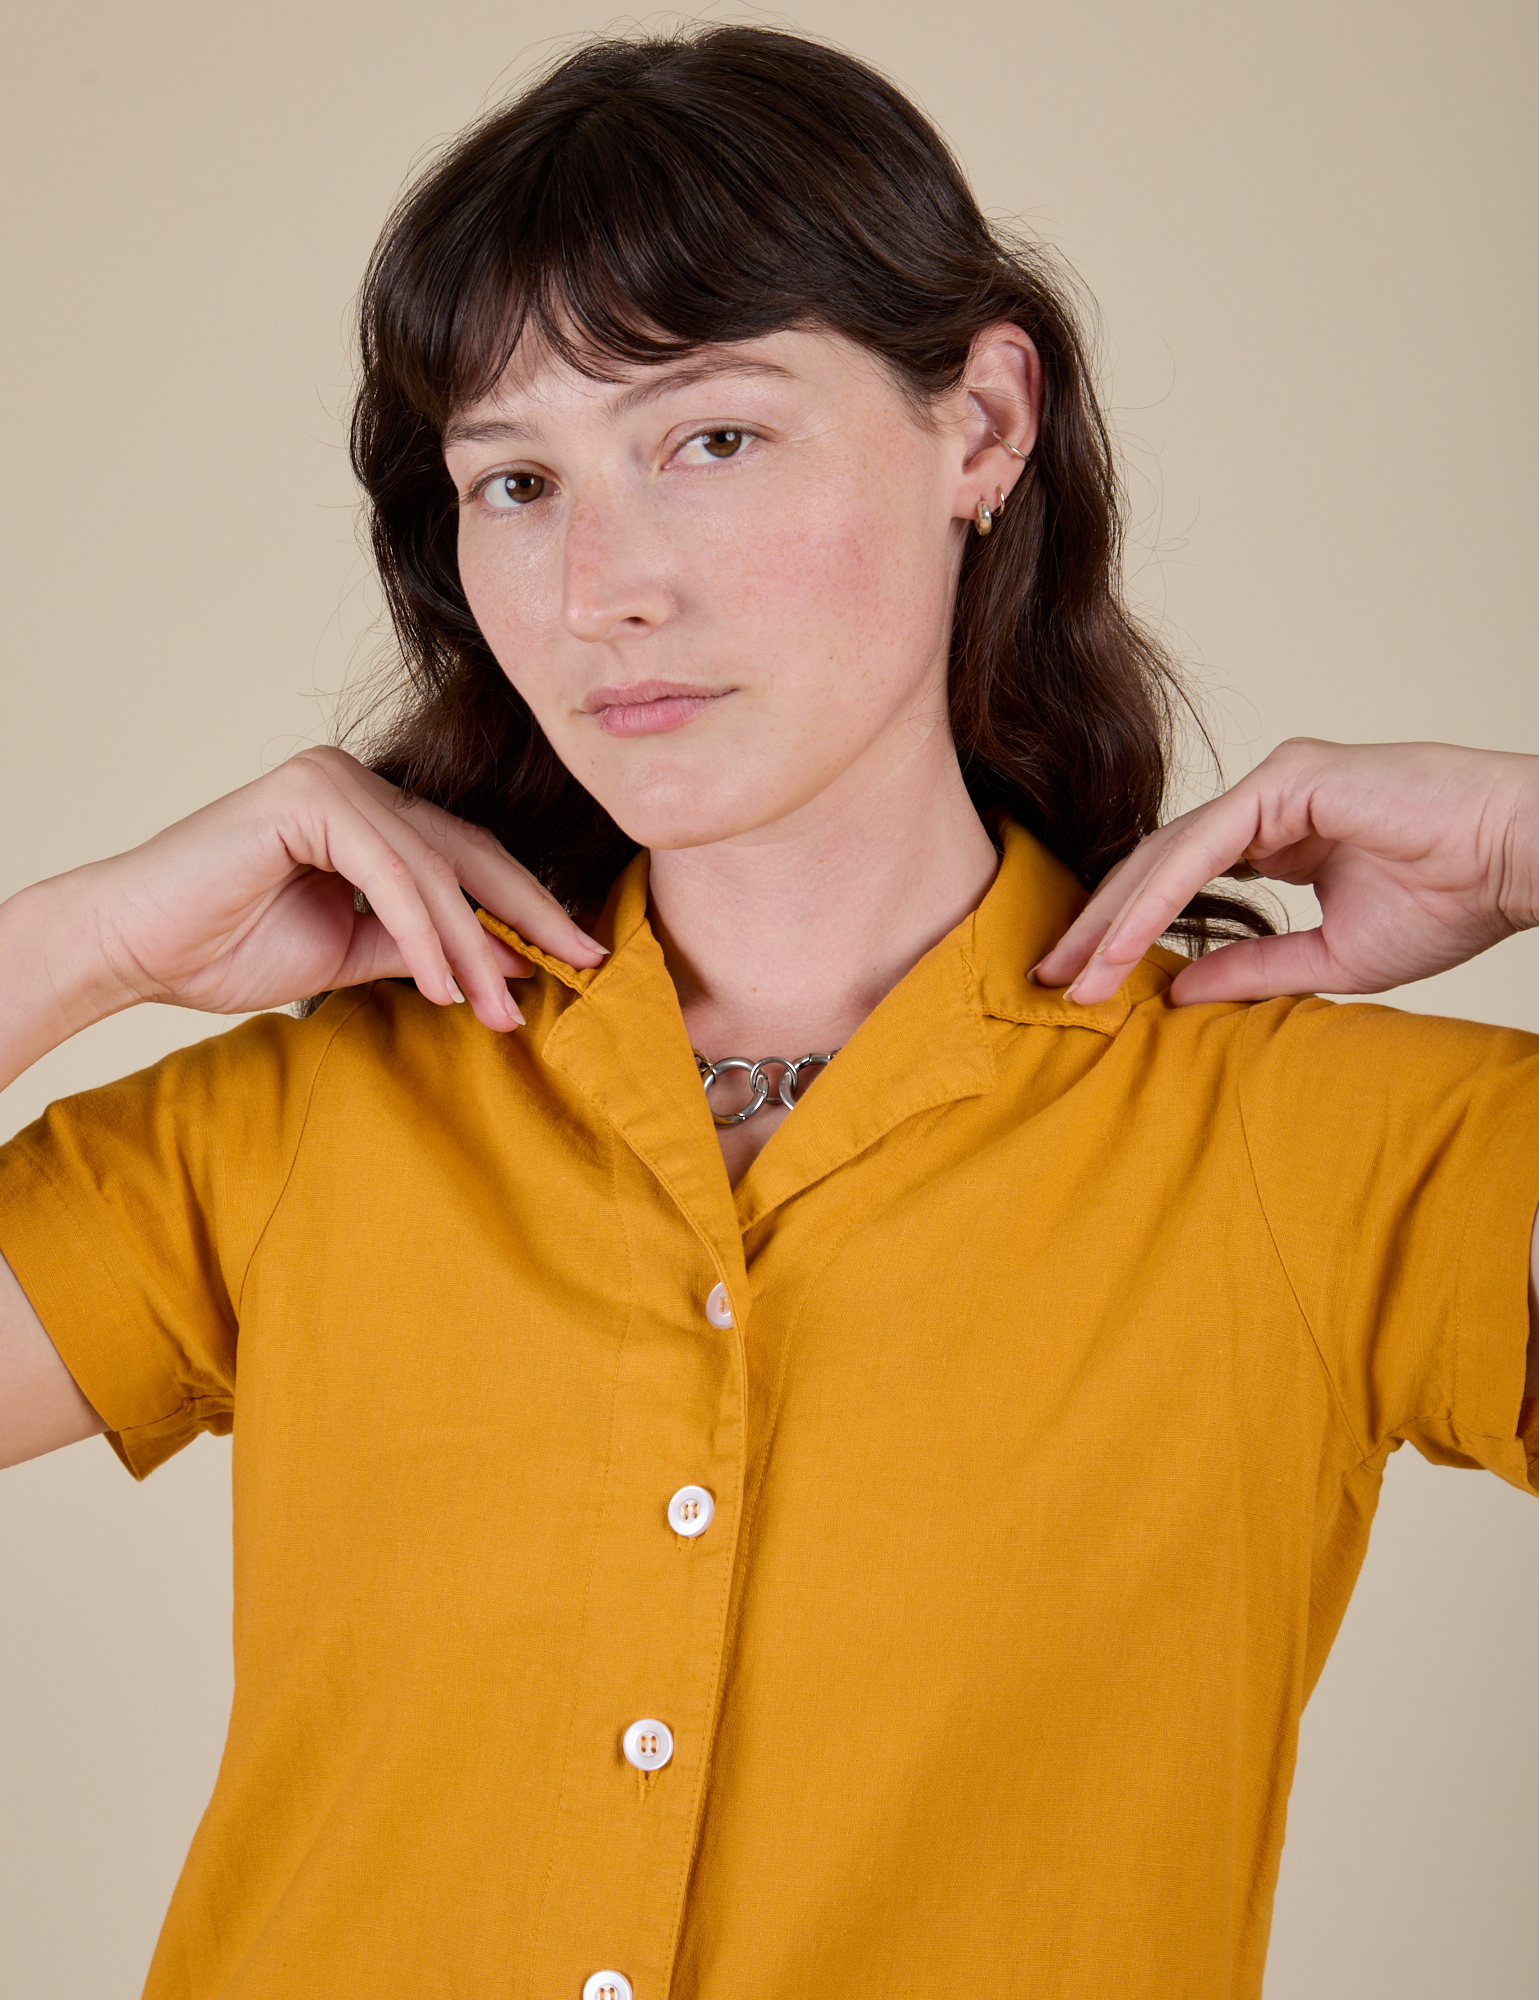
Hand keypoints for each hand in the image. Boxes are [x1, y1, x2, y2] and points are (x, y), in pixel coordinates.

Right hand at [30, 747, 606, 1037]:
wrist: (132, 949)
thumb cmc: (223, 948)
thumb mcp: (351, 953)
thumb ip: (423, 946)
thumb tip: (509, 961)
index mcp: (366, 809)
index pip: (467, 857)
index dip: (526, 908)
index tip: (576, 959)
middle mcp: (355, 781)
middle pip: (469, 852)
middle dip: (529, 916)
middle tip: (582, 966)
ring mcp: (332, 780)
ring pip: (435, 870)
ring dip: (474, 947)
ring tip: (500, 1011)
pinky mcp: (310, 797)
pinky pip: (392, 875)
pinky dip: (425, 934)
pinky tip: (446, 987)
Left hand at [1033, 740, 1538, 1006]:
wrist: (1519, 864)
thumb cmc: (1454, 901)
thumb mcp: (1330, 957)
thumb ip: (1250, 969)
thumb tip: (1172, 993)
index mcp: (1279, 833)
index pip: (1178, 883)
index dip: (1127, 933)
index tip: (1085, 988)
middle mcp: (1267, 802)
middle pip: (1155, 865)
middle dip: (1099, 926)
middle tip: (1050, 982)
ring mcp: (1274, 784)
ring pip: (1167, 854)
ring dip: (1114, 918)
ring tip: (1073, 975)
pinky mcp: (1286, 781)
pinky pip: (1202, 847)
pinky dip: (1156, 898)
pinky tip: (1120, 944)